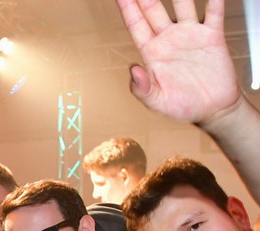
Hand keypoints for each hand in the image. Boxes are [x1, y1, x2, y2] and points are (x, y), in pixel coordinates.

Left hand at [115, 0, 240, 124]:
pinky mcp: (211, 35)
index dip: (128, 9)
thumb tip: (133, 70)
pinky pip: (213, 11)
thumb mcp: (157, 103)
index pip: (136, 26)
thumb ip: (142, 89)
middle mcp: (169, 40)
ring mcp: (190, 35)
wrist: (212, 109)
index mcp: (152, 54)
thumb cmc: (182, 107)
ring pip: (183, 4)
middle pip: (154, 10)